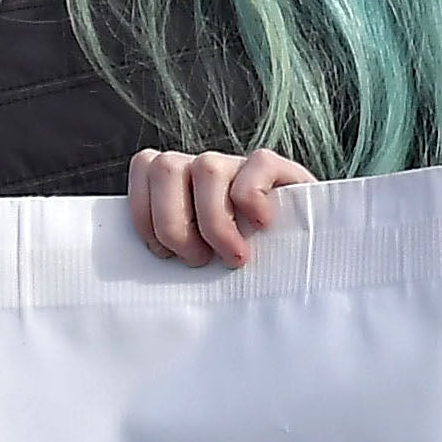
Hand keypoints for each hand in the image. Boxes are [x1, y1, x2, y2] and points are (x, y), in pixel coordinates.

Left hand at [132, 147, 316, 266]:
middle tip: (198, 259)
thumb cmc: (243, 265)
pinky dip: (252, 201)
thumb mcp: (198, 256)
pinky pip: (256, 166)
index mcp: (181, 182)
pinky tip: (262, 227)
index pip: (145, 167)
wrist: (304, 258)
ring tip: (231, 256)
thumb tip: (138, 276)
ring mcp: (241, 165)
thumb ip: (172, 249)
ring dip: (213, 221)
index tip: (163, 253)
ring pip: (207, 166)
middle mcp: (207, 167)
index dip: (144, 211)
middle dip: (173, 223)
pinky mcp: (279, 169)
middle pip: (165, 167)